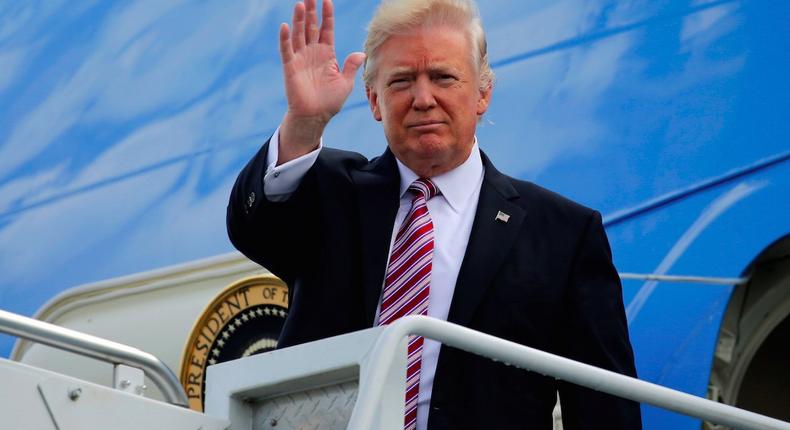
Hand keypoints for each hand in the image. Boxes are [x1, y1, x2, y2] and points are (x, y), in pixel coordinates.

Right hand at [278, 0, 364, 163]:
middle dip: (311, 12)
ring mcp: (300, 58)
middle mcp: (313, 53)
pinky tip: (285, 26)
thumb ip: (351, 66)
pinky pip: (287, 50)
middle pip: (311, 27)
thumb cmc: (330, 101)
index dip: (327, 16)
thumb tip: (361, 53)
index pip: (326, 30)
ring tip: (300, 4)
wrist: (315, 116)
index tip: (327, 0)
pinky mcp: (290, 67)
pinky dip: (285, 39)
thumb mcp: (345, 83)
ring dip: (298, 20)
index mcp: (327, 54)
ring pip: (299, 34)